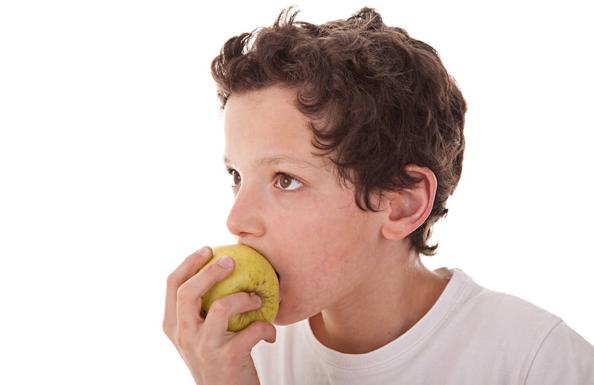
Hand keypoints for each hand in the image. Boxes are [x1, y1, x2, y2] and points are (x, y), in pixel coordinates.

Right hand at [163, 246, 275, 384]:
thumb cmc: (216, 360)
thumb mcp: (199, 336)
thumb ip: (200, 311)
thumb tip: (219, 268)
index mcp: (173, 326)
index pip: (172, 285)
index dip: (189, 262)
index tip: (208, 249)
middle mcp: (184, 336)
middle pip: (189, 292)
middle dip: (211, 270)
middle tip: (232, 260)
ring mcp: (204, 347)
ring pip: (222, 307)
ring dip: (245, 297)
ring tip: (257, 299)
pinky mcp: (228, 357)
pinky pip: (252, 329)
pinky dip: (265, 326)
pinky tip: (269, 332)